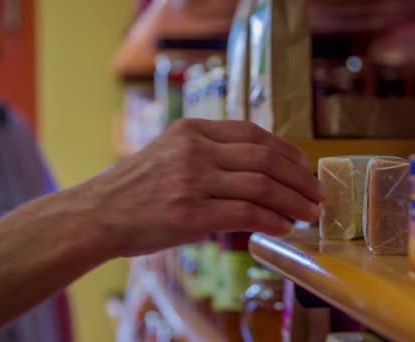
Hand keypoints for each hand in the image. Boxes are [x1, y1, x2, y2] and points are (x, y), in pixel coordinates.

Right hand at [76, 119, 322, 256]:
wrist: (97, 214)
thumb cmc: (136, 188)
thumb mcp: (171, 153)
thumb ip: (211, 155)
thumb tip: (259, 173)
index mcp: (193, 130)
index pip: (254, 133)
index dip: (287, 150)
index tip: (305, 165)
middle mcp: (196, 150)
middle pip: (265, 158)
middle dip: (299, 177)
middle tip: (317, 192)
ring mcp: (193, 181)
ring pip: (262, 185)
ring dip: (293, 200)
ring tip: (309, 212)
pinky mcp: (191, 214)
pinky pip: (246, 213)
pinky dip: (272, 219)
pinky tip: (283, 226)